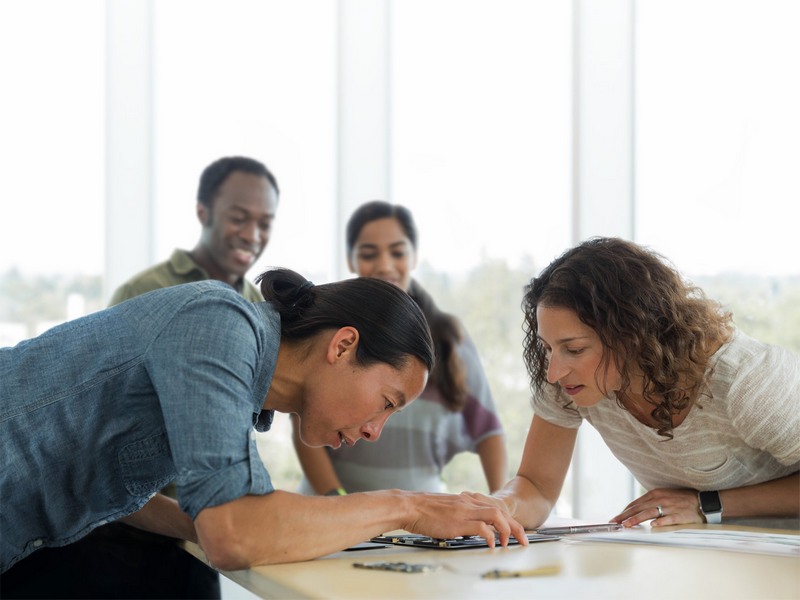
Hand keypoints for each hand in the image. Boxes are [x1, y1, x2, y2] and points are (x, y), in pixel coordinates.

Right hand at [402, 491, 526, 547]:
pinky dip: (490, 536)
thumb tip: (467, 527)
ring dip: (507, 530)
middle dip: (515, 527)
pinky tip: (491, 544)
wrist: (410, 506)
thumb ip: (459, 515)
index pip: (494, 509)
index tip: (515, 533)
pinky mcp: (458, 521)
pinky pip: (482, 527)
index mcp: (466, 501)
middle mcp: (468, 503)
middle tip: (523, 540)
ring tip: (509, 543)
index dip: (508, 521)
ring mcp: (465, 511)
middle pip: (500, 512)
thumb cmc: (423, 511)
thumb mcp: (446, 510)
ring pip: (496, 516)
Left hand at [611, 488, 704, 526]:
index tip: (616, 517)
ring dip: (637, 519)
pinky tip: (653, 525)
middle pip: (639, 508)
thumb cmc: (680, 499)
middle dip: (625, 515)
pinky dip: (660, 522)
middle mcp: (661, 499)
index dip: (625, 511)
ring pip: (650, 513)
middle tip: (615, 522)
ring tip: (627, 525)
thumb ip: (650, 502)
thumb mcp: (663, 496)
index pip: (636, 503)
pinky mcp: (680, 515)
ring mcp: (670, 507)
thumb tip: (635, 509)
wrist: (702, 501)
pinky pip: (668, 519)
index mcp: (655, 494)